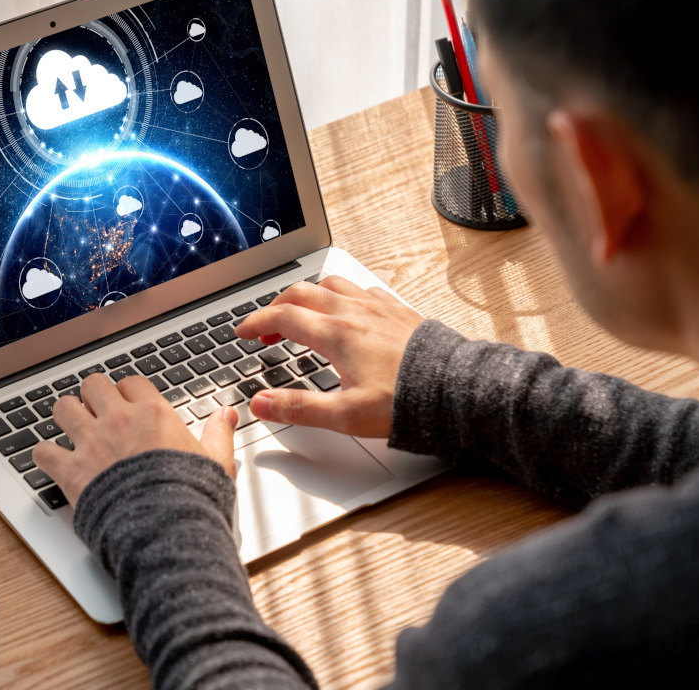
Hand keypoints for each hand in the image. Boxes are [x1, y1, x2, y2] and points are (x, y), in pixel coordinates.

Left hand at [33, 373, 239, 505]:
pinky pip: (42, 451)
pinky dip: (45, 455)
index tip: (128, 404)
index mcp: (153, 413)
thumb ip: (218, 435)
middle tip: (97, 412)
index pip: (131, 382)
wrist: (165, 529)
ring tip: (72, 428)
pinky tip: (53, 460)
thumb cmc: (192, 498)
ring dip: (66, 417)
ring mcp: (91, 442)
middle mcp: (119, 420)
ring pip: (63, 408)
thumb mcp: (217, 463)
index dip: (127, 392)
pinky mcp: (70, 470)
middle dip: (92, 397)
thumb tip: (225, 415)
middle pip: (93, 385)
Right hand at [234, 276, 423, 437]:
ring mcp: (377, 307)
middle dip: (276, 306)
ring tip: (302, 314)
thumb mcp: (345, 415)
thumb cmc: (406, 402)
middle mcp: (354, 312)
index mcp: (336, 334)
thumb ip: (298, 408)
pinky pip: (361, 289)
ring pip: (331, 283)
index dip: (256, 321)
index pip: (283, 317)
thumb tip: (260, 404)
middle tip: (266, 327)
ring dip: (308, 295)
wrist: (456, 390)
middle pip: (301, 293)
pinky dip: (341, 295)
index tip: (242, 332)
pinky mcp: (397, 309)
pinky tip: (346, 311)